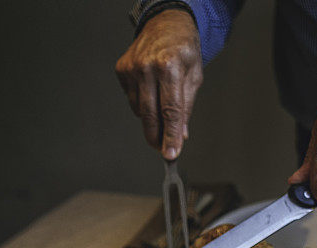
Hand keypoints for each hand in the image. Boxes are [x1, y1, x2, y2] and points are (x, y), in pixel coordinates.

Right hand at [116, 9, 201, 158]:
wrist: (166, 22)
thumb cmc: (183, 49)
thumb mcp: (194, 76)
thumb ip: (186, 108)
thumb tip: (180, 135)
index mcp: (169, 66)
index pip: (170, 111)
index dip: (171, 136)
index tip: (171, 154)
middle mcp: (147, 66)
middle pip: (150, 115)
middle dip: (157, 137)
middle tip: (163, 148)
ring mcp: (132, 67)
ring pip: (140, 111)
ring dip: (152, 118)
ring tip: (162, 106)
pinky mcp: (122, 70)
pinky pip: (132, 100)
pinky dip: (142, 104)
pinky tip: (151, 91)